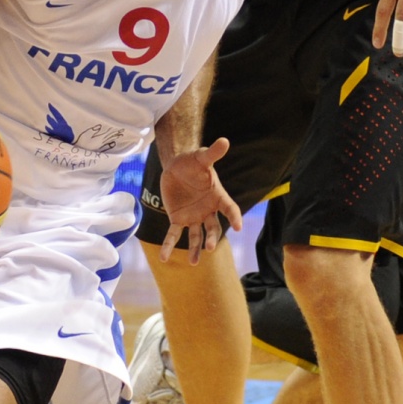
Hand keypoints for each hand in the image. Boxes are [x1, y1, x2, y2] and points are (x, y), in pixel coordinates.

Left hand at [158, 136, 241, 264]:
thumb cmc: (193, 162)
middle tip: (209, 247)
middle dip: (211, 238)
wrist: (176, 166)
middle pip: (213, 228)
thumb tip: (224, 141)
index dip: (234, 217)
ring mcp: (194, 217)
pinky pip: (174, 234)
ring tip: (193, 262)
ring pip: (196, 236)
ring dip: (195, 249)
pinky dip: (169, 246)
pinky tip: (164, 258)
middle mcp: (208, 210)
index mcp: (218, 197)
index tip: (238, 226)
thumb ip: (212, 153)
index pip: (230, 209)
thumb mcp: (202, 158)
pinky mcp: (178, 219)